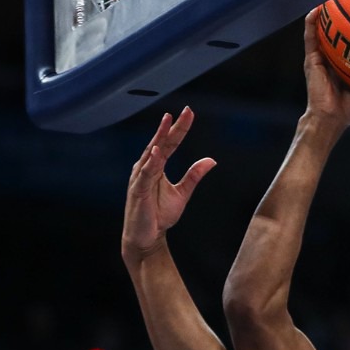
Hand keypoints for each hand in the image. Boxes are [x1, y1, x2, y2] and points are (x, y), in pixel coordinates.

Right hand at [122, 108, 215, 260]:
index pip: (169, 143)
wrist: (146, 237)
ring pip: (152, 153)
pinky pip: (145, 174)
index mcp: (156, 166)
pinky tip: (156, 152)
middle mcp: (146, 167)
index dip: (179, 128)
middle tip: (183, 111)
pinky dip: (151, 162)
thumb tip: (211, 160)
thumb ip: (194, 175)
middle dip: (172, 127)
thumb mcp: (182, 193)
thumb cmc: (159, 215)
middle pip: (161, 143)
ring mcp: (140, 178)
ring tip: (168, 122)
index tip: (189, 113)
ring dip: (159, 137)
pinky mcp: (137, 190)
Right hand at [302, 8, 349, 126]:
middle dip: (344, 17)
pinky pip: (310, 37)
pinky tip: (317, 10)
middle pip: (338, 33)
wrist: (332, 118)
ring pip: (322, 31)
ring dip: (326, 15)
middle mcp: (334, 58)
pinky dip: (311, 23)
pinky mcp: (311, 59)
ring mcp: (322, 57)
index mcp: (347, 65)